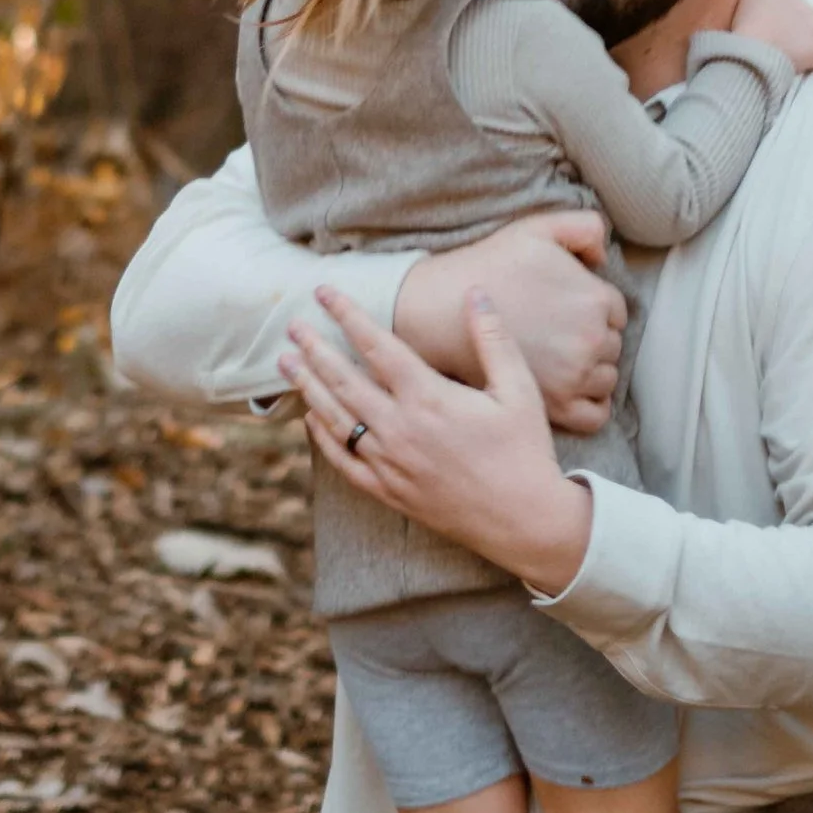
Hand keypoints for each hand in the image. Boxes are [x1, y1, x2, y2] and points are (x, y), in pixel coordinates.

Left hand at [287, 285, 595, 597]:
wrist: (524, 521)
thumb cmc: (525, 451)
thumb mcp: (519, 389)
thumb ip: (493, 338)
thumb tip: (475, 292)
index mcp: (429, 399)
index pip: (376, 345)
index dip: (347, 315)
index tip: (324, 291)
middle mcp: (400, 429)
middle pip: (343, 380)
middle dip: (314, 348)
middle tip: (292, 324)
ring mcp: (389, 463)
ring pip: (334, 418)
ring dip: (308, 387)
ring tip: (287, 363)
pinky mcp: (388, 492)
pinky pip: (343, 462)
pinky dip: (322, 437)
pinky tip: (310, 418)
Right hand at [396, 210, 624, 431]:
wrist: (444, 308)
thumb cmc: (490, 265)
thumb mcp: (539, 228)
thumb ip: (585, 227)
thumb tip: (604, 259)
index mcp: (595, 298)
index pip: (615, 311)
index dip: (592, 308)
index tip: (565, 309)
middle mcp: (592, 340)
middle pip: (611, 345)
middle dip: (591, 338)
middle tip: (557, 332)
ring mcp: (576, 376)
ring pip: (606, 378)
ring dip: (591, 370)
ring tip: (560, 358)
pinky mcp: (557, 406)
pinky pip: (596, 415)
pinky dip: (592, 404)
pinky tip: (572, 390)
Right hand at [734, 0, 812, 74]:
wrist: (755, 47)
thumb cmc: (746, 26)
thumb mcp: (747, 1)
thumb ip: (761, 1)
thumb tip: (766, 5)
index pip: (795, 10)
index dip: (787, 24)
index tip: (778, 35)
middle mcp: (808, 8)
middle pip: (809, 23)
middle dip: (801, 34)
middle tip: (787, 49)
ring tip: (800, 62)